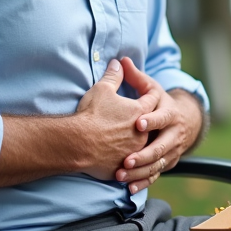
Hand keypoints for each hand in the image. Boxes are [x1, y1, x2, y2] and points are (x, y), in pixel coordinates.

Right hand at [74, 60, 152, 180]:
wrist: (78, 143)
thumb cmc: (91, 114)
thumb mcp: (103, 89)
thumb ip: (114, 76)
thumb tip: (118, 63)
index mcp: (140, 112)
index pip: (153, 98)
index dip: (150, 92)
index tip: (148, 91)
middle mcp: (141, 133)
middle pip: (152, 126)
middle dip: (149, 122)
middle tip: (146, 120)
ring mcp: (133, 151)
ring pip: (144, 149)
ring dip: (142, 146)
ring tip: (138, 145)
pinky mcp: (123, 166)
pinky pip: (132, 167)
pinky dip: (131, 165)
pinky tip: (127, 165)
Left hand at [114, 57, 204, 193]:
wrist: (185, 121)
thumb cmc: (160, 103)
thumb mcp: (152, 89)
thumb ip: (136, 77)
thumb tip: (120, 59)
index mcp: (170, 114)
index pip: (162, 117)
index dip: (151, 121)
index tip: (137, 124)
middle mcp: (173, 134)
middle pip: (160, 146)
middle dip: (144, 154)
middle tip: (126, 160)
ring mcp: (171, 151)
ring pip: (157, 164)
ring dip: (140, 171)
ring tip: (121, 175)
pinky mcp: (166, 163)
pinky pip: (155, 175)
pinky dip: (143, 182)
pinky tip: (129, 188)